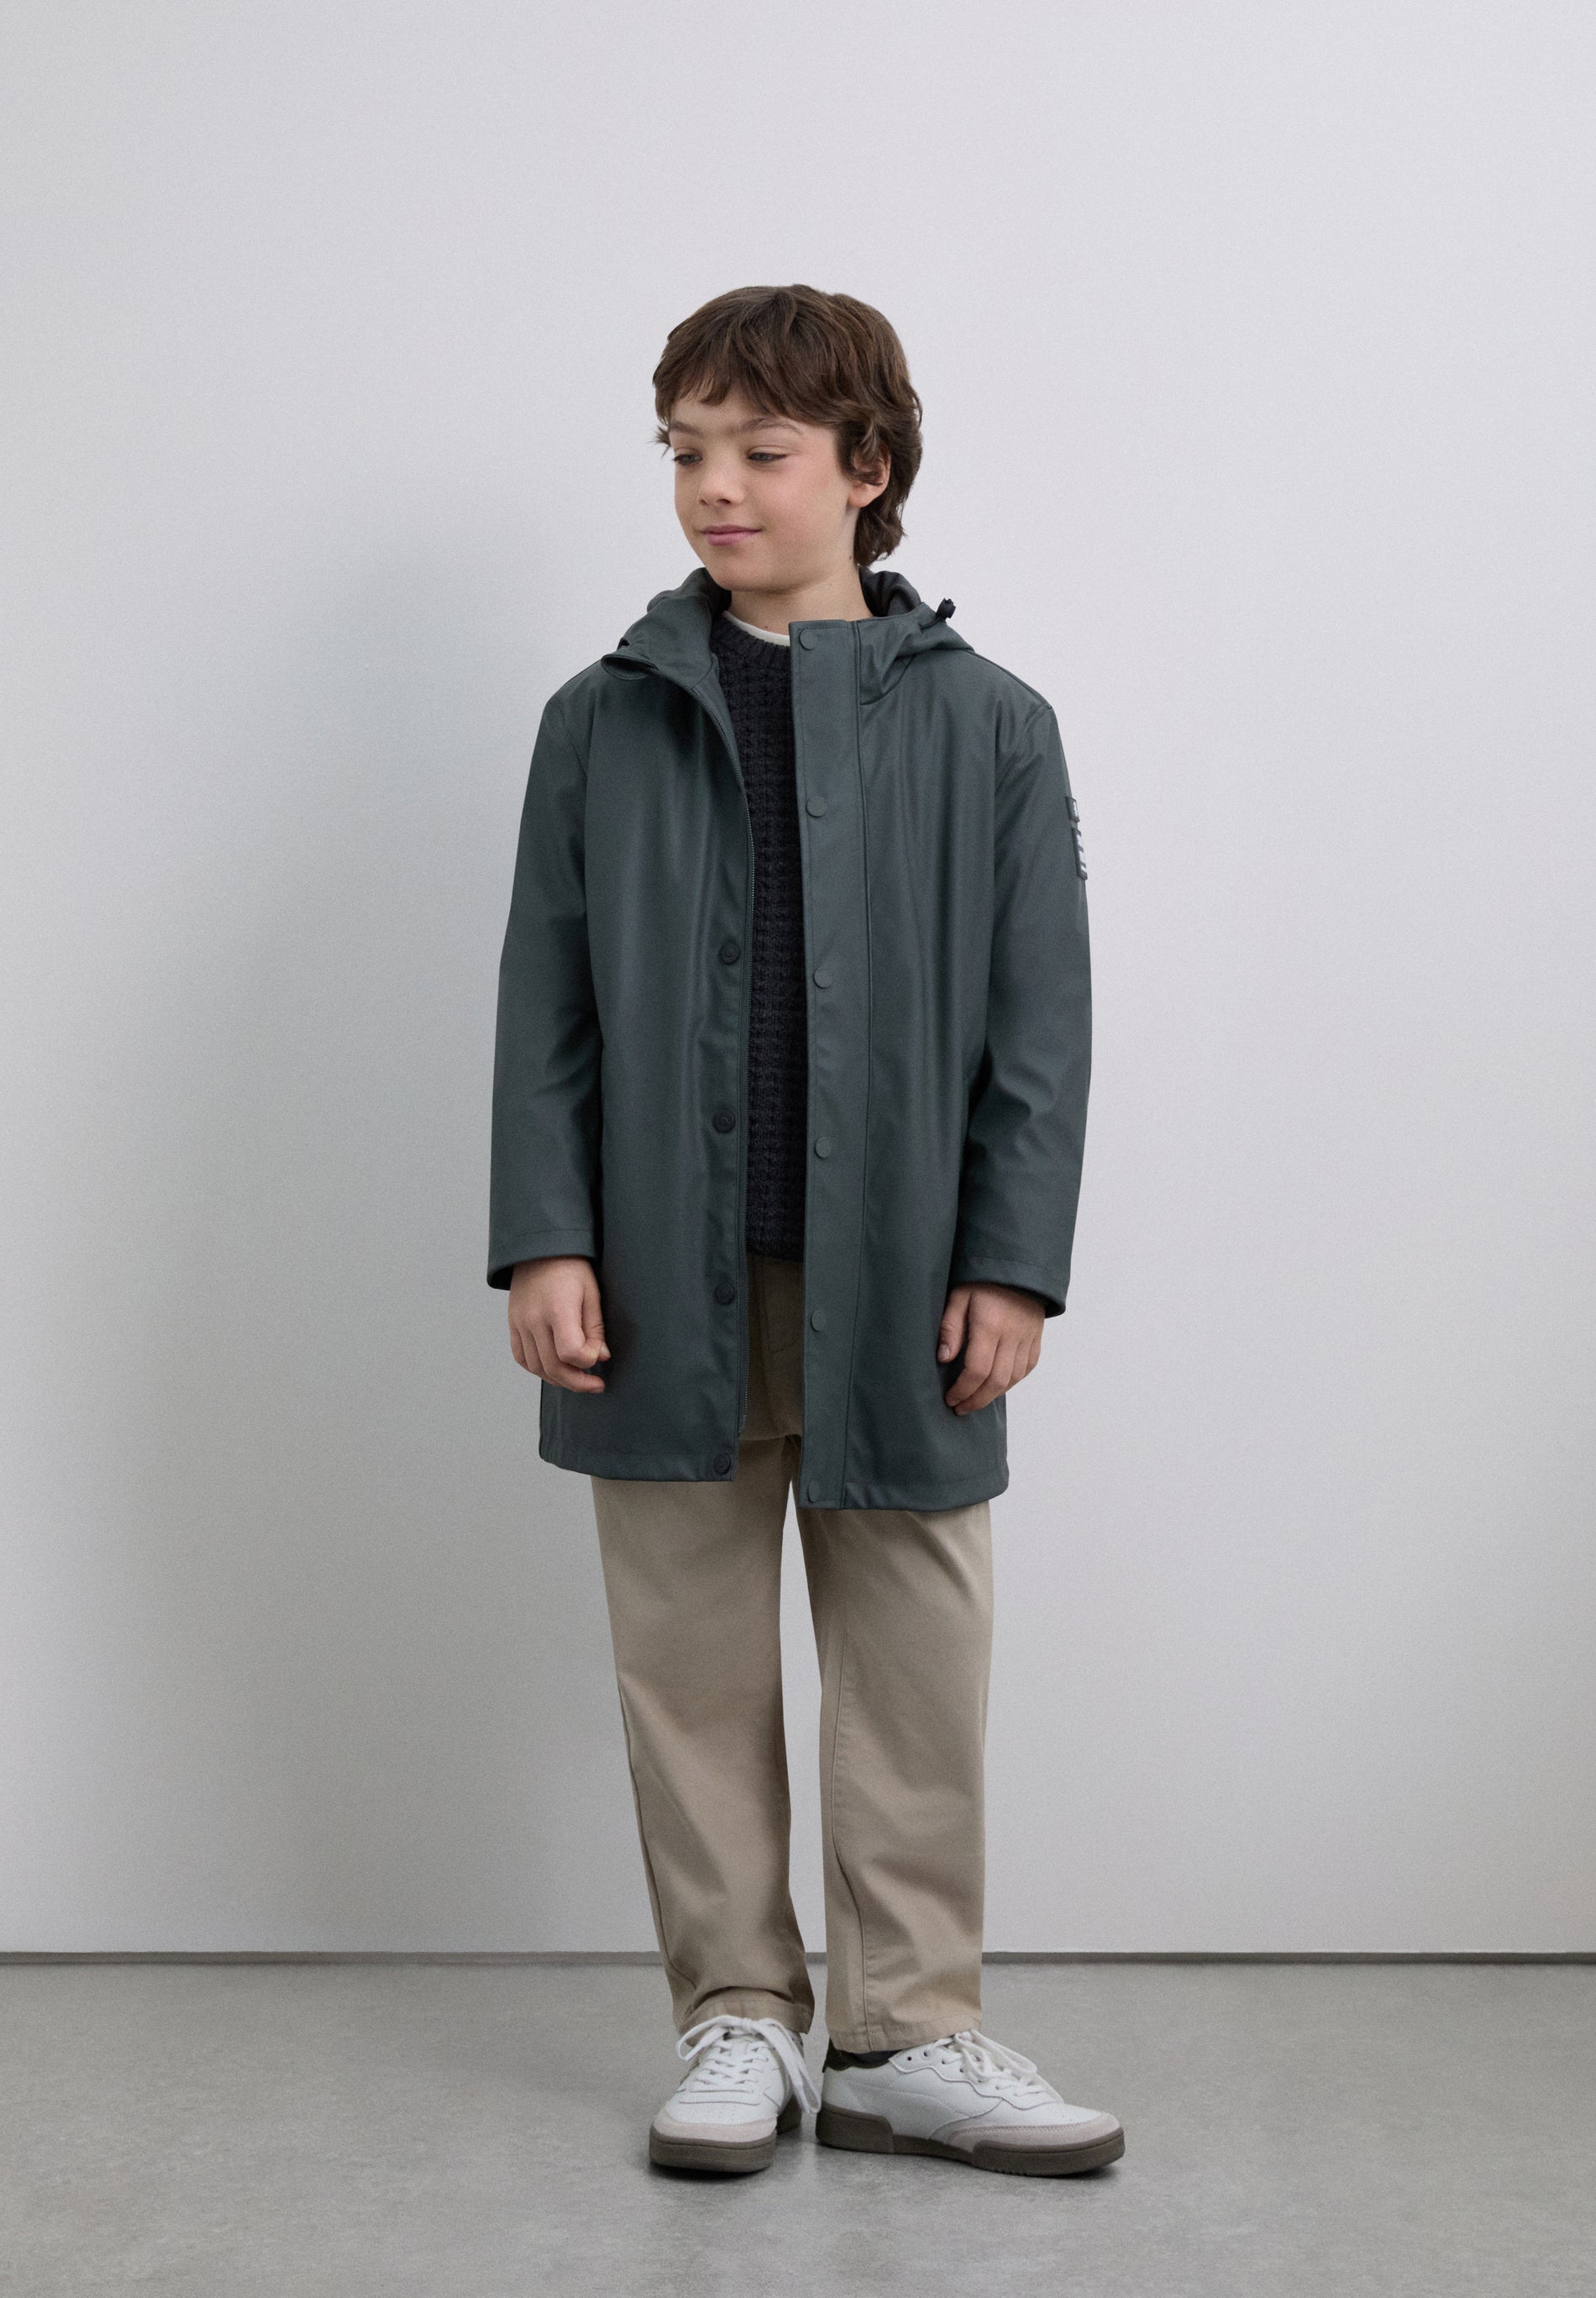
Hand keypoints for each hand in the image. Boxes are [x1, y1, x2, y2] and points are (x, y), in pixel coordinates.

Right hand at [508, 1256, 610, 1391]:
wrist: (539, 1249)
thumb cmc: (571, 1267)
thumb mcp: (591, 1292)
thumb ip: (595, 1328)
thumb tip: (600, 1357)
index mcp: (557, 1308)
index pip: (570, 1352)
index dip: (587, 1361)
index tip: (598, 1354)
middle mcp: (534, 1319)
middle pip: (553, 1366)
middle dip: (578, 1382)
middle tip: (595, 1385)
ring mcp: (520, 1323)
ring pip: (537, 1367)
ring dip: (559, 1379)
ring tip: (577, 1379)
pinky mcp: (513, 1324)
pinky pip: (521, 1357)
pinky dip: (538, 1369)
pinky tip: (554, 1369)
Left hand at [937, 1281, 1044, 1414]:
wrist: (1018, 1263)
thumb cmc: (984, 1279)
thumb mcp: (959, 1296)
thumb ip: (950, 1328)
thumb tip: (943, 1358)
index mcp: (990, 1325)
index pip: (977, 1370)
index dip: (963, 1390)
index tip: (950, 1398)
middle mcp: (1012, 1335)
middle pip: (997, 1381)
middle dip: (976, 1399)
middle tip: (960, 1407)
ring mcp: (1028, 1337)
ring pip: (1014, 1378)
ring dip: (993, 1394)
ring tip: (975, 1399)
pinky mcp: (1036, 1337)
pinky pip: (1027, 1367)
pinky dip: (1012, 1381)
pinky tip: (998, 1385)